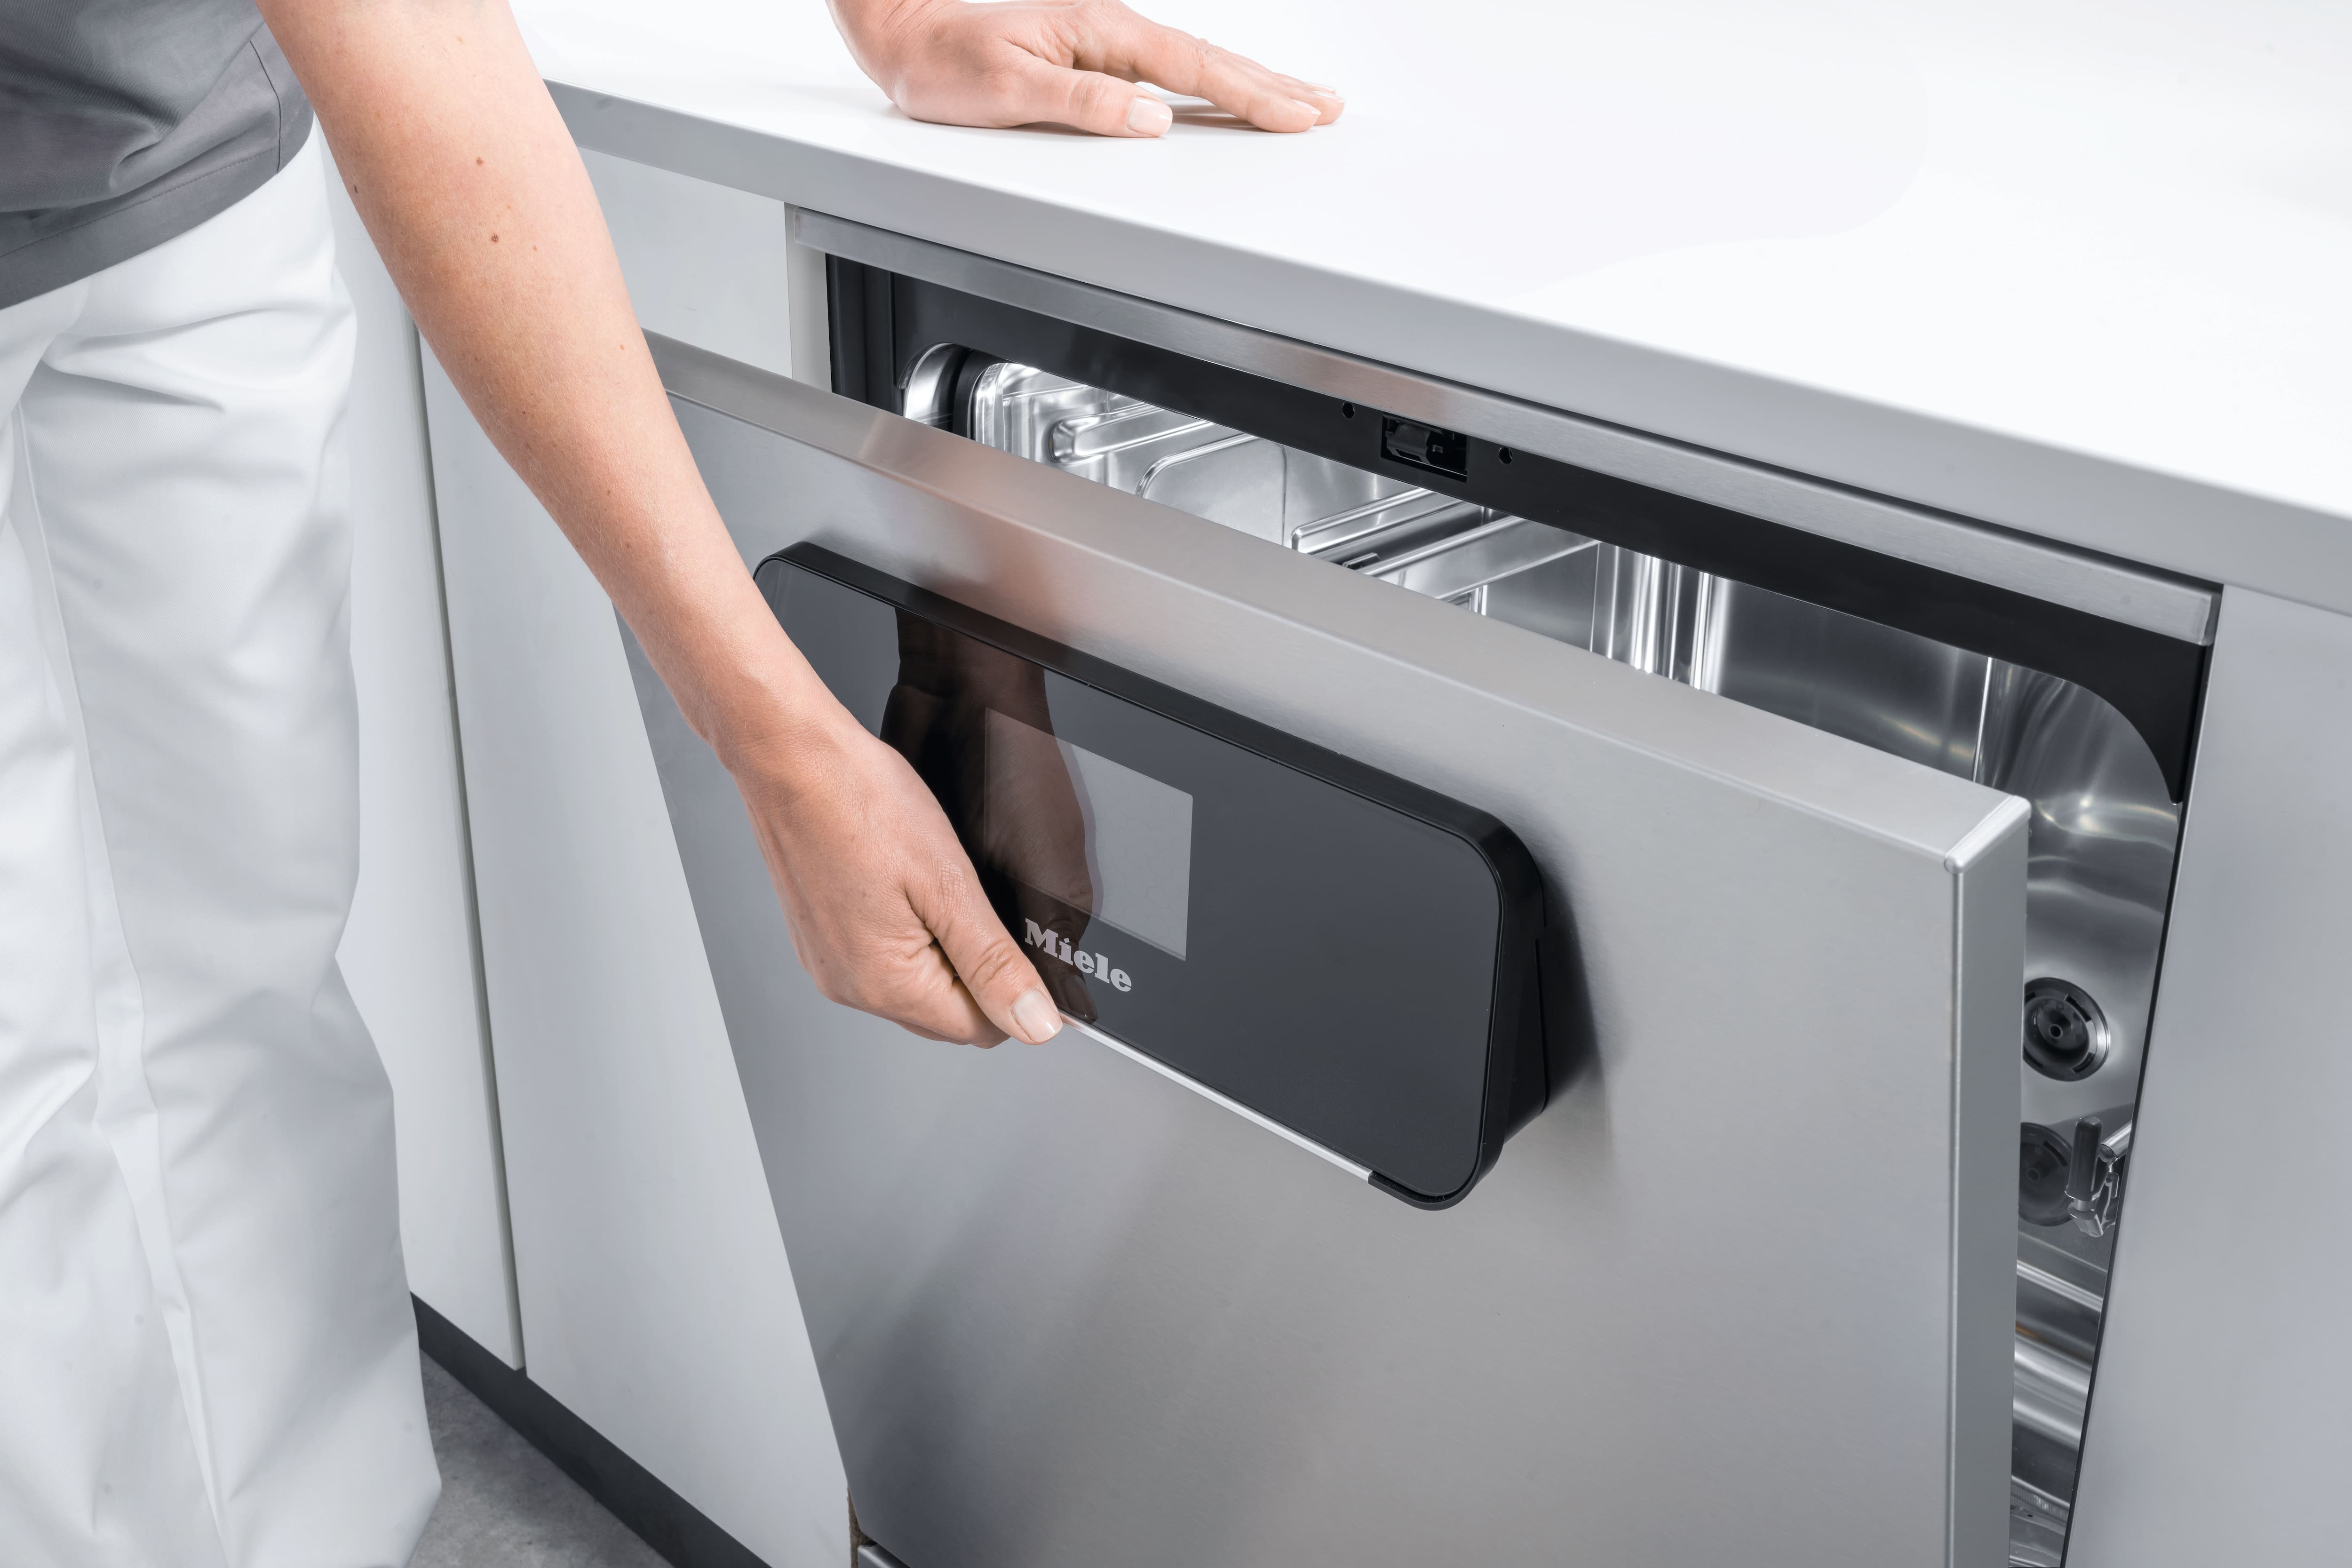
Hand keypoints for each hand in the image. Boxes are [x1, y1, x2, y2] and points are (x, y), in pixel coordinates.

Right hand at [733, 701, 1063, 1047]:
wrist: (790, 757)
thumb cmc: (859, 803)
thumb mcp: (950, 884)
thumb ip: (994, 963)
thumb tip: (1036, 1025)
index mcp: (885, 984)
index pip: (979, 1029)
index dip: (1013, 988)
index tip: (1015, 937)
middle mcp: (849, 987)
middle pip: (944, 1012)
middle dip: (974, 968)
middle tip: (971, 898)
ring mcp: (829, 963)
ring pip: (914, 984)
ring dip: (940, 946)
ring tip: (931, 882)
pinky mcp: (819, 938)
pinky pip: (881, 957)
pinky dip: (906, 930)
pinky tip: (903, 881)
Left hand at [830, 0, 1343, 136]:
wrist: (903, 32)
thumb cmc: (942, 61)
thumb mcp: (1007, 90)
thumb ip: (1082, 105)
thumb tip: (1150, 118)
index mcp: (1098, 34)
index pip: (1192, 68)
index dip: (1250, 93)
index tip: (1297, 111)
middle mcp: (1109, 33)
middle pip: (1209, 60)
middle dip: (1273, 85)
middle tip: (1327, 105)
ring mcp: (1105, 44)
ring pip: (1195, 64)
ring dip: (1251, 82)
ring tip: (1299, 98)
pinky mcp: (1094, 59)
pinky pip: (1169, 70)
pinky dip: (1210, 81)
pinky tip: (1229, 90)